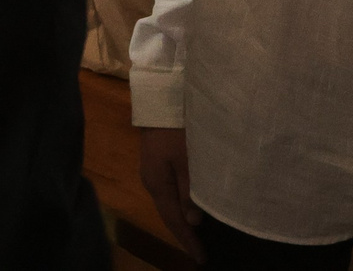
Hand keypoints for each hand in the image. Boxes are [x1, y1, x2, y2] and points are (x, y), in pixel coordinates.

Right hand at [136, 126, 203, 261]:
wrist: (160, 97)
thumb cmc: (177, 129)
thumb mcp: (188, 160)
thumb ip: (190, 192)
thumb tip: (193, 222)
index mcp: (157, 183)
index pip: (173, 220)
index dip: (188, 240)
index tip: (202, 258)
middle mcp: (151, 180)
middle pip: (168, 213)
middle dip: (184, 233)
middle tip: (200, 250)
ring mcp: (153, 170)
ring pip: (168, 202)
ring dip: (182, 219)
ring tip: (197, 234)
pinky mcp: (158, 161)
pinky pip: (169, 190)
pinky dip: (180, 203)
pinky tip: (189, 207)